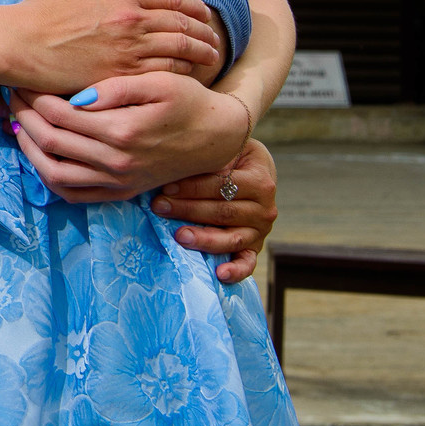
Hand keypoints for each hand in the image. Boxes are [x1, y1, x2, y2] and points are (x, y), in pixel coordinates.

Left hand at [0, 73, 250, 203]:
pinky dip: (48, 176)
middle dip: (24, 116)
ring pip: (53, 173)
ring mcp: (117, 182)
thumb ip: (117, 87)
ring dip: (27, 147)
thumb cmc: (189, 101)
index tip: (25, 79)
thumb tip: (77, 93)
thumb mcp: (160, 81)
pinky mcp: (120, 192)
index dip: (36, 95)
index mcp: (123, 131)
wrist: (217, 138)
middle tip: (13, 96)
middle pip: (50, 142)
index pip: (60, 114)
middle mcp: (116, 162)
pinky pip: (72, 194)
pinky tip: (39, 155)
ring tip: (18, 123)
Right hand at [9, 0, 221, 88]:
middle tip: (216, 41)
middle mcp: (132, 19)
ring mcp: (128, 49)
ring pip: (179, 50)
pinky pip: (162, 75)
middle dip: (205, 33)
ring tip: (211, 60)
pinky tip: (187, 79)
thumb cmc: (39, 11)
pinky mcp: (120, 75)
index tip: (205, 16)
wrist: (19, 42)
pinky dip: (180, 75)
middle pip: (183, 24)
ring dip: (200, 54)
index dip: (194, 7)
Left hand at [151, 139, 277, 284]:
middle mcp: (265, 209)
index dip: (193, 186)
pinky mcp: (254, 248)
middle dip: (188, 209)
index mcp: (261, 181)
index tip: (166, 187)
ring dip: (203, 238)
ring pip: (231, 238)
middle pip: (223, 212)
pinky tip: (220, 274)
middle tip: (159, 207)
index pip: (223, 186)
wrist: (256, 172)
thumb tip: (172, 163)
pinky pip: (247, 263)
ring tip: (180, 236)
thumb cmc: (234, 159)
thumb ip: (209, 160)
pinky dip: (236, 271)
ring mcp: (260, 231)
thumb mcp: (227, 151)